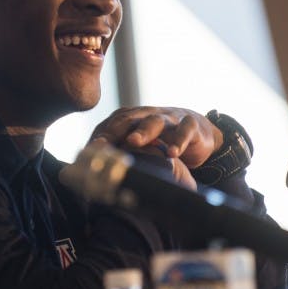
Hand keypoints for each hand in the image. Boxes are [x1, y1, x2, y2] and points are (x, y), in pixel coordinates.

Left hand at [90, 106, 222, 169]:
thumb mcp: (142, 146)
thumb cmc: (163, 141)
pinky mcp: (190, 124)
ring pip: (155, 120)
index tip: (89, 150)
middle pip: (129, 119)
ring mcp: (170, 118)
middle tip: (102, 144)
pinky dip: (179, 140)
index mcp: (134, 118)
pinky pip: (185, 129)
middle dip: (114, 131)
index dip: (101, 135)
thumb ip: (121, 153)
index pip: (113, 124)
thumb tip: (92, 173)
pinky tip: (173, 153)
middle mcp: (149, 115)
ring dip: (143, 130)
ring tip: (132, 141)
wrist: (198, 131)